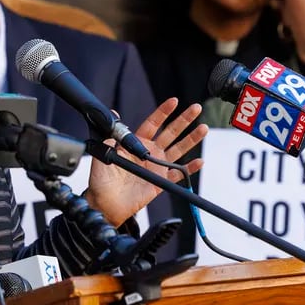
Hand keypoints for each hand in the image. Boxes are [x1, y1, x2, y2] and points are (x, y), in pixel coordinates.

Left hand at [85, 98, 207, 225]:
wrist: (105, 203)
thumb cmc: (101, 180)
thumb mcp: (102, 154)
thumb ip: (109, 137)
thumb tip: (113, 115)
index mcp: (135, 144)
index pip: (152, 124)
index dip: (163, 112)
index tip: (173, 101)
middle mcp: (148, 153)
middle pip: (170, 133)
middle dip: (183, 120)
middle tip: (196, 108)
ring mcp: (156, 167)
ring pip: (178, 150)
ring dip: (191, 139)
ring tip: (203, 128)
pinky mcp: (160, 182)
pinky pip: (178, 175)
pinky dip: (189, 169)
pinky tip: (199, 161)